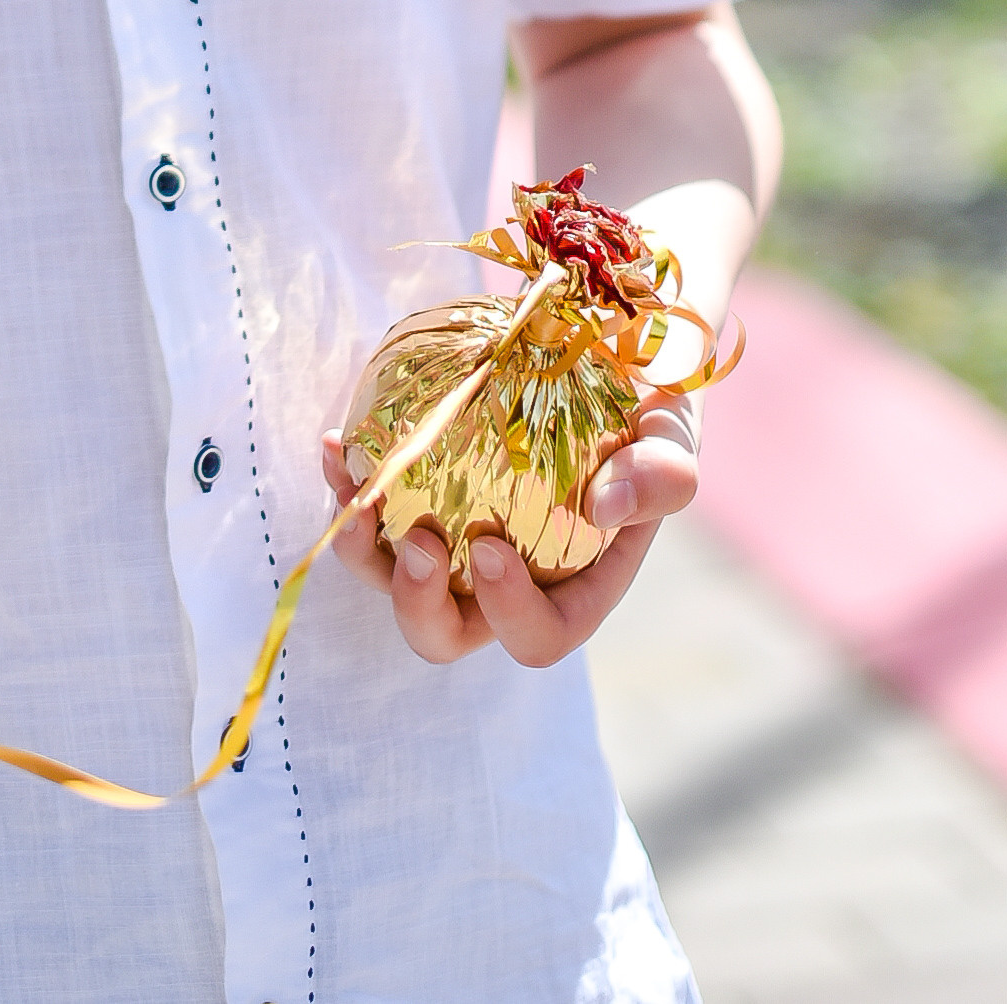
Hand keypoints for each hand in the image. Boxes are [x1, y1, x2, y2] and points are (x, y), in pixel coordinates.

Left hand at [316, 395, 699, 666]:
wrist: (605, 369)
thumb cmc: (645, 419)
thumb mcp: (671, 441)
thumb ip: (661, 476)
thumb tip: (607, 506)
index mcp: (568, 594)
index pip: (537, 637)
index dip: (507, 610)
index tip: (487, 547)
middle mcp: (501, 586)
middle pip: (446, 633)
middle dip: (418, 604)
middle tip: (416, 543)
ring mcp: (452, 547)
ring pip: (392, 579)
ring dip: (362, 549)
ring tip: (354, 494)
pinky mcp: (415, 501)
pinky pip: (371, 510)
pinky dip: (348, 483)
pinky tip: (335, 442)